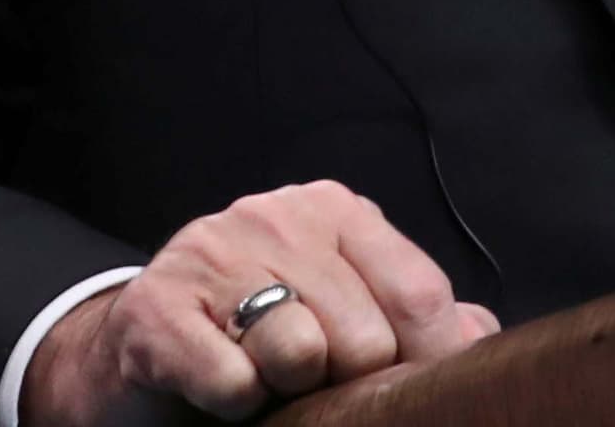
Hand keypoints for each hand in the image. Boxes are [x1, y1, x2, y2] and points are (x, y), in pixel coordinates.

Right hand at [22, 181, 499, 424]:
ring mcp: (210, 254)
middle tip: (308, 381)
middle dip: (345, 380)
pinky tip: (220, 387)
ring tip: (263, 378)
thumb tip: (479, 333)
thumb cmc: (253, 336)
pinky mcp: (158, 309)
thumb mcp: (341, 312)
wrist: (135, 354)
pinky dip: (232, 402)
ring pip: (300, 352)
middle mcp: (272, 216)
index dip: (430, 361)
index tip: (417, 392)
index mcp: (333, 211)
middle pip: (365, 335)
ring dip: (285, 388)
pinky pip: (232, 380)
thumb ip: (414, 317)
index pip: (419, 293)